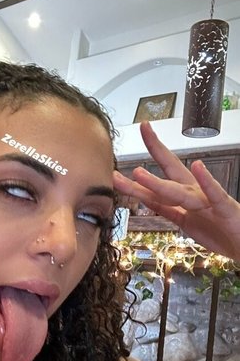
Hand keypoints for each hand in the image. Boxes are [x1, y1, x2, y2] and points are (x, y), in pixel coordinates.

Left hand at [113, 121, 239, 259]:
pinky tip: (198, 167)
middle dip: (156, 149)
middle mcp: (195, 192)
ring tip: (138, 173)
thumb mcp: (184, 221)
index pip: (162, 174)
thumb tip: (144, 198)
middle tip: (144, 128)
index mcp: (185, 193)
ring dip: (157, 184)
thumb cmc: (218, 233)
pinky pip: (215, 195)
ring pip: (179, 191)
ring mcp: (208, 200)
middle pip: (172, 168)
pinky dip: (207, 181)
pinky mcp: (225, 209)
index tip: (135, 140)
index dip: (145, 162)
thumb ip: (165, 209)